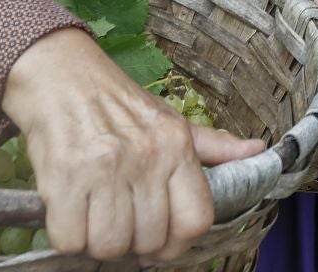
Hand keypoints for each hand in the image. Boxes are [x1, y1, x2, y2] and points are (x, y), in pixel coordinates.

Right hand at [3, 29, 261, 262]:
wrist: (60, 73)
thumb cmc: (117, 103)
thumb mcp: (171, 120)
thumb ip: (212, 145)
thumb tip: (256, 150)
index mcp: (177, 147)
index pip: (195, 220)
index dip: (176, 244)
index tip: (159, 242)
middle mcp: (146, 158)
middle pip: (148, 241)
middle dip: (131, 242)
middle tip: (118, 220)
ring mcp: (105, 169)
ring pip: (109, 245)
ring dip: (97, 240)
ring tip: (93, 214)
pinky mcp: (65, 178)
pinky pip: (71, 238)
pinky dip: (67, 234)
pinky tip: (70, 210)